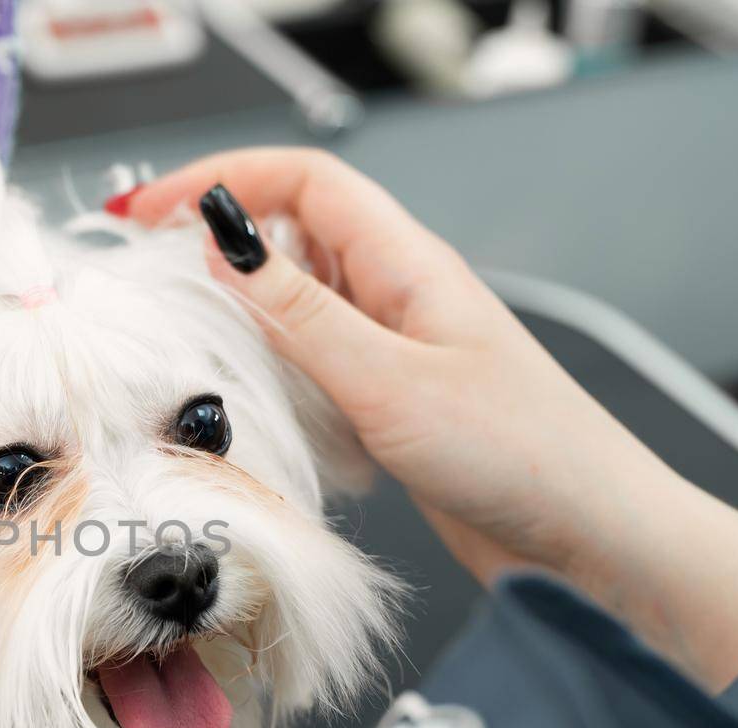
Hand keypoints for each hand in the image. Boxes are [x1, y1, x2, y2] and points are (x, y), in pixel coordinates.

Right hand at [125, 149, 737, 687]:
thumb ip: (300, 316)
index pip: (303, 181)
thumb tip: (224, 249)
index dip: (222, 180)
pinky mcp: (388, 398)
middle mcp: (397, 294)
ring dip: (242, 321)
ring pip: (296, 305)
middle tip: (150, 285)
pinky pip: (313, 365)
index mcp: (408, 263)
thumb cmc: (522, 454)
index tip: (150, 210)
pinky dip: (274, 376)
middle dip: (217, 250)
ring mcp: (392, 346)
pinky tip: (258, 410)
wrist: (587, 537)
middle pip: (291, 236)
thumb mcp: (390, 381)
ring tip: (189, 349)